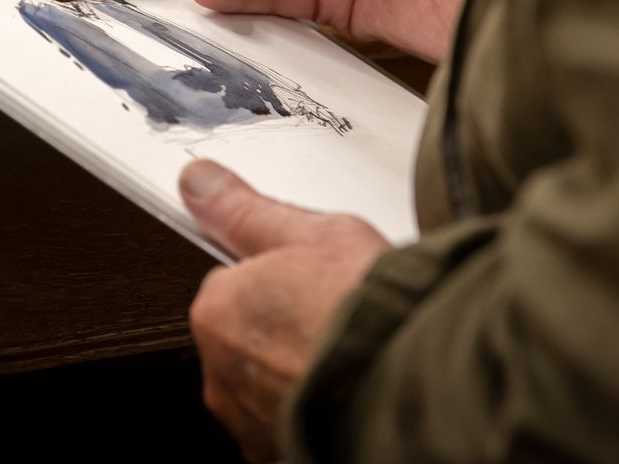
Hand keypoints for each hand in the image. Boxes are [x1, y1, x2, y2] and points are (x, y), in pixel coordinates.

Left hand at [179, 160, 390, 462]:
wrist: (420, 390)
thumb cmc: (371, 314)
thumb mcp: (314, 234)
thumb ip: (246, 211)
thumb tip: (198, 182)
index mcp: (218, 312)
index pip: (232, 286)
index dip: (280, 278)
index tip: (312, 279)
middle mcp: (223, 375)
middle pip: (250, 338)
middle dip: (288, 327)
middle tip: (340, 312)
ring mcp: (253, 422)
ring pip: (271, 384)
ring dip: (302, 370)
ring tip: (355, 351)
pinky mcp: (286, 454)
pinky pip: (295, 423)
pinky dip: (319, 409)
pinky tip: (354, 388)